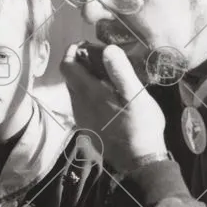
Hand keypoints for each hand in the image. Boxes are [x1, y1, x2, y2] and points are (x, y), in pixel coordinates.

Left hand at [60, 43, 166, 174]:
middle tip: (102, 58)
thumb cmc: (140, 125)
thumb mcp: (136, 95)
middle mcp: (78, 104)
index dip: (73, 50)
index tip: (88, 45)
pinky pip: (81, 103)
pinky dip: (89, 93)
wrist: (138, 161)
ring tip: (108, 76)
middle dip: (80, 63)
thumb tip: (106, 49)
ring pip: (75, 90)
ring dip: (85, 79)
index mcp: (88, 93)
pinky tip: (108, 96)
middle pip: (69, 77)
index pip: (66, 65)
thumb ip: (120, 71)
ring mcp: (81, 117)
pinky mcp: (87, 127)